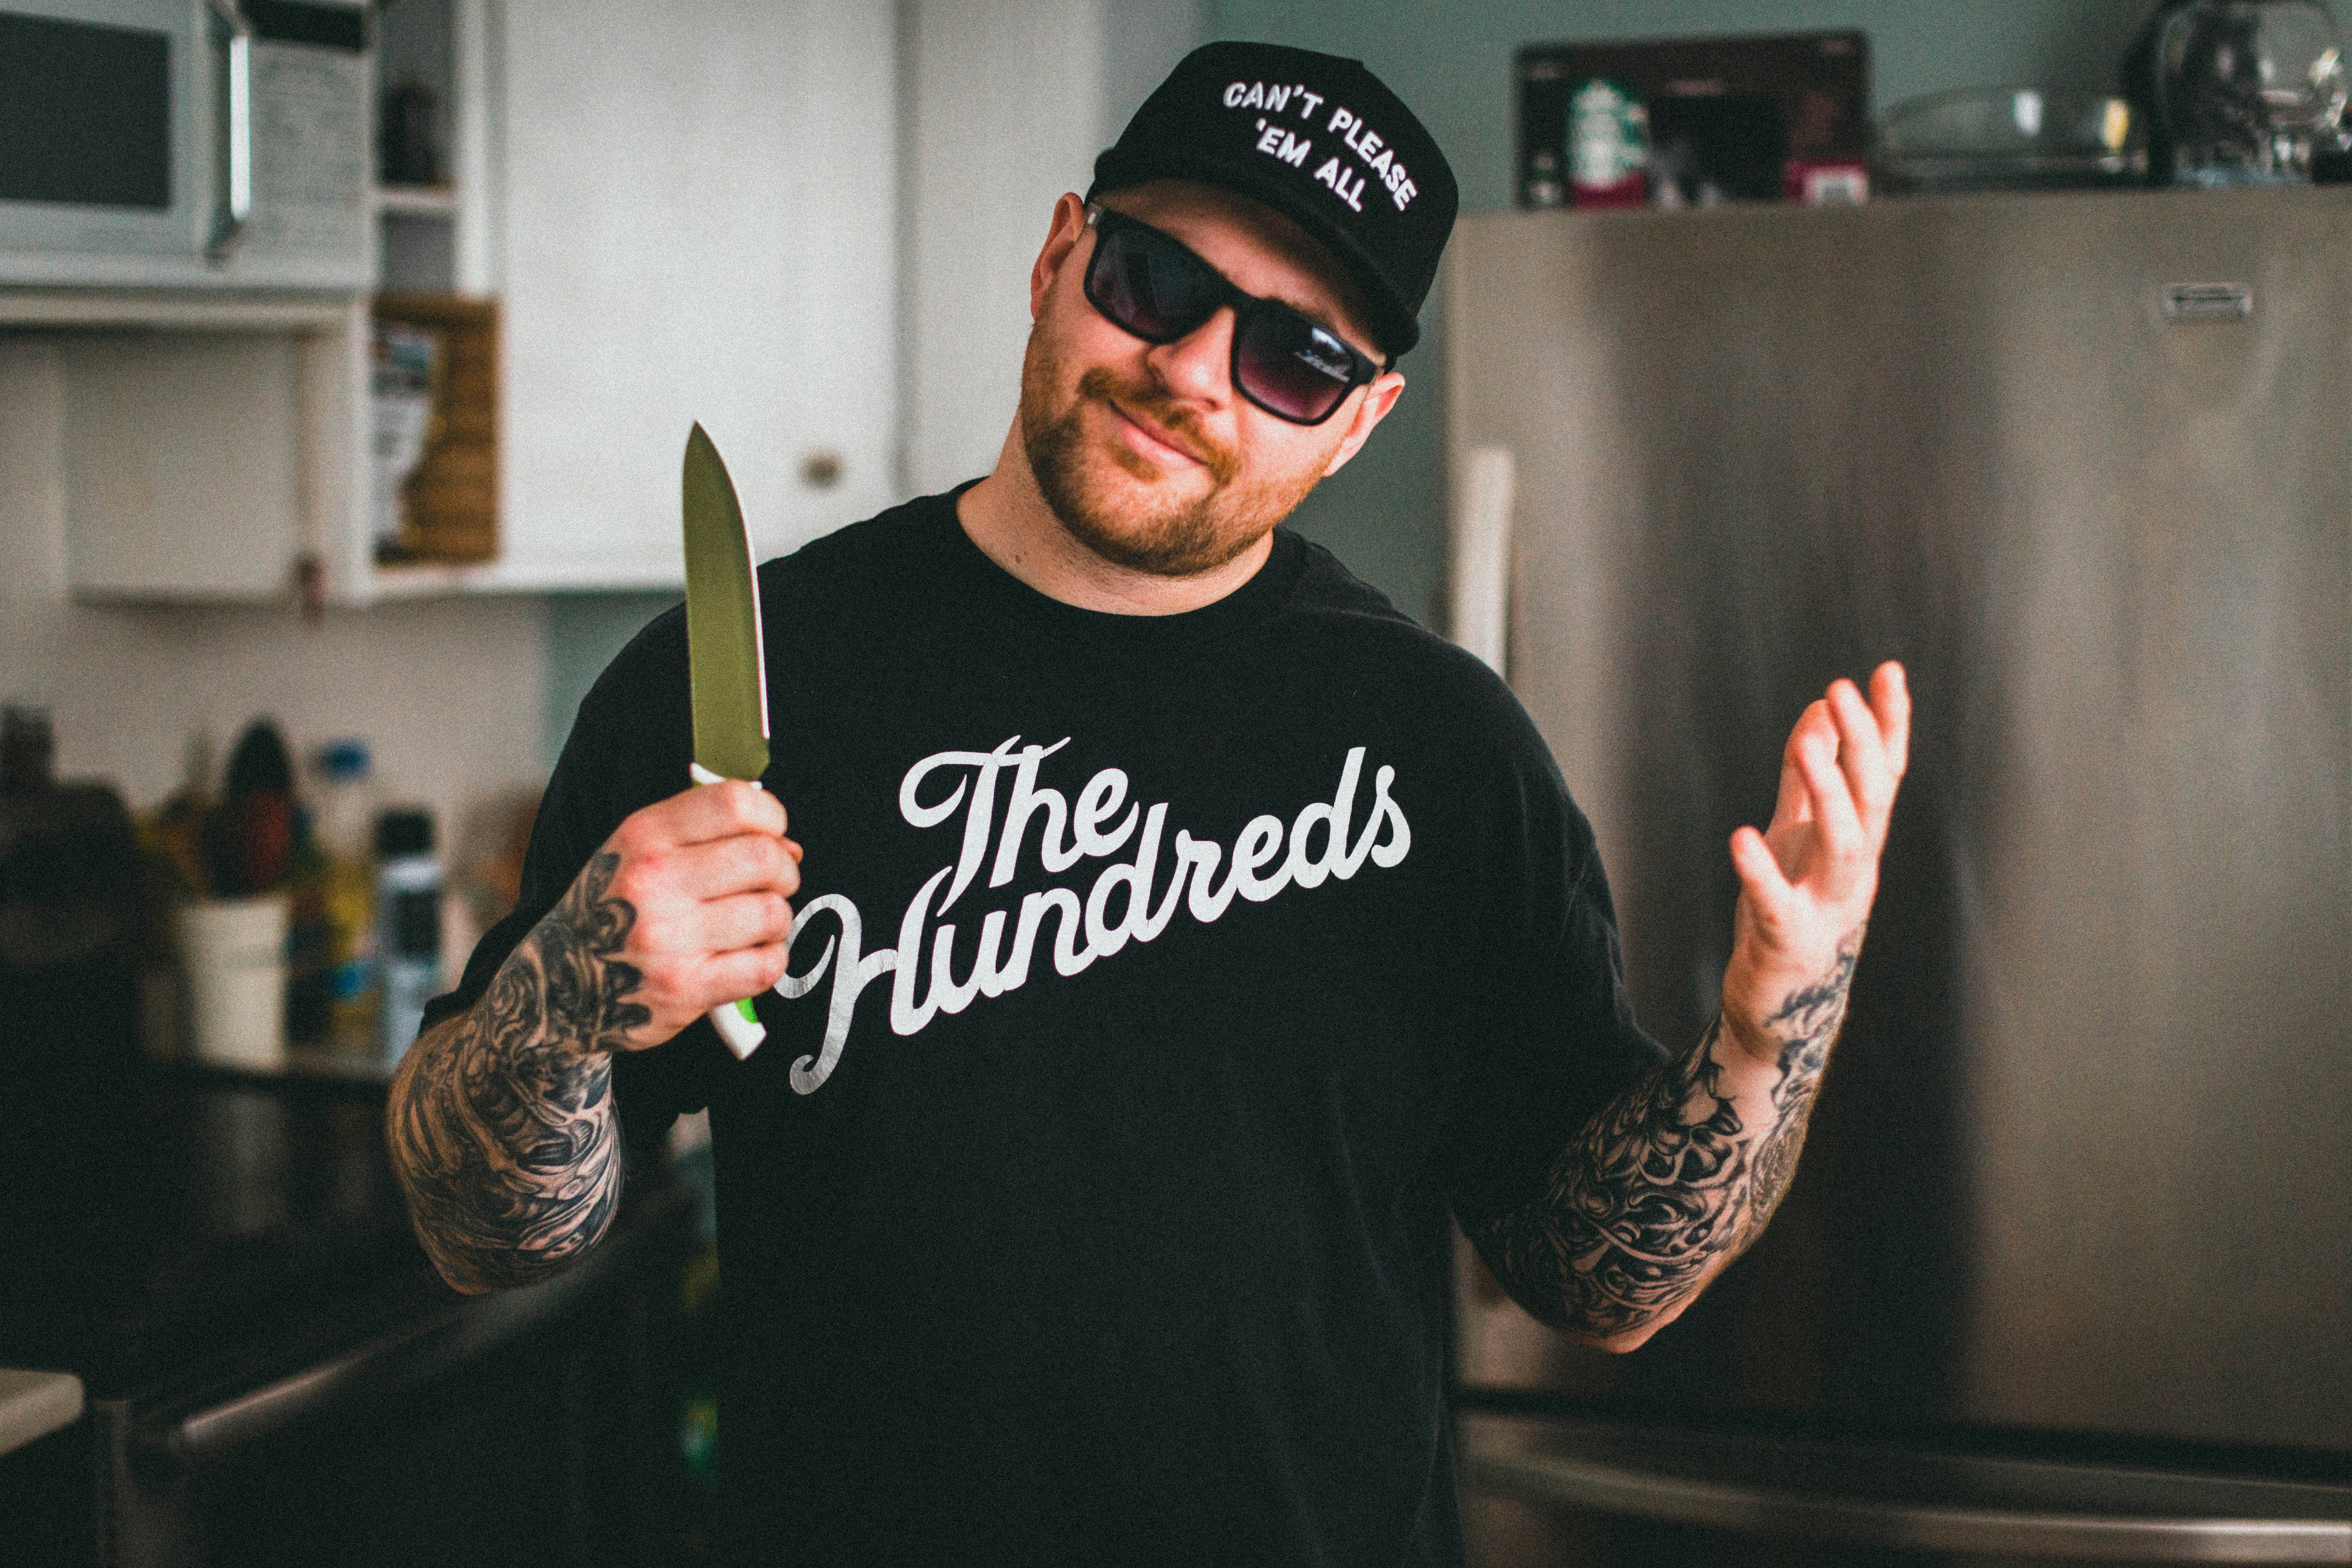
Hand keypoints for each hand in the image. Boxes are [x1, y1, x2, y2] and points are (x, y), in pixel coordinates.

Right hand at [528, 780, 802, 1052]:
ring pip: (772, 914)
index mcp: (643, 836)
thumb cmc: (611, 912)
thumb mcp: (638, 852)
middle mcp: (652, 882)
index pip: (735, 801)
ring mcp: (666, 939)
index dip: (772, 817)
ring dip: (776, 921)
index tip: (769, 836)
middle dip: (784, 872)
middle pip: (765, 857)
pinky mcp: (683, 990)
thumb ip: (705, 834)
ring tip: (752, 927)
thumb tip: (789, 845)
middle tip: (770, 886)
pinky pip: (766, 966)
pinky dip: (769, 961)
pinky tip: (746, 958)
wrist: (557, 989)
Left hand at [1720, 662, 1909, 1064]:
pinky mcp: (1788, 939)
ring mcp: (1826, 907)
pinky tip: (1740, 837)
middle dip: (1861, 744)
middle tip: (1842, 688)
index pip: (1884, 774)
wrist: (1779, 1011)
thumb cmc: (1791, 914)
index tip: (1888, 670)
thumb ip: (1808, 777)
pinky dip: (1761, 870)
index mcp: (1858, 842)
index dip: (1889, 723)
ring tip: (1807, 744)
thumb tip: (1820, 710)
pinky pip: (1776, 900)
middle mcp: (1854, 871)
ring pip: (1844, 844)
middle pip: (1871, 799)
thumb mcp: (1798, 834)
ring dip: (1827, 793)